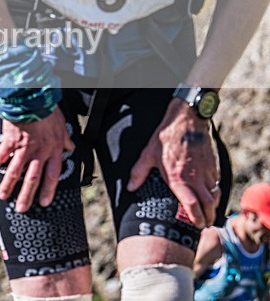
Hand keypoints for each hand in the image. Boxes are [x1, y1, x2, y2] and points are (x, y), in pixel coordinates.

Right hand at [0, 108, 73, 212]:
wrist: (32, 98)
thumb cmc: (47, 109)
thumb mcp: (62, 123)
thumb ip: (65, 137)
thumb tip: (71, 146)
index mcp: (54, 149)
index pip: (52, 175)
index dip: (48, 191)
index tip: (44, 203)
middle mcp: (39, 152)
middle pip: (33, 179)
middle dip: (27, 196)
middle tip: (21, 209)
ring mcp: (24, 148)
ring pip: (16, 172)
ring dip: (9, 185)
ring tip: (3, 196)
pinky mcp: (11, 141)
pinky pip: (3, 155)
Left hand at [128, 98, 218, 228]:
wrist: (187, 121)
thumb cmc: (166, 137)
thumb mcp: (148, 154)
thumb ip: (138, 172)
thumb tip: (130, 187)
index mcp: (178, 178)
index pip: (191, 205)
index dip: (196, 218)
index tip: (197, 225)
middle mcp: (195, 178)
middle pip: (208, 204)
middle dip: (208, 217)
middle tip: (205, 224)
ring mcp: (206, 172)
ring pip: (215, 195)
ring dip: (213, 206)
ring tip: (208, 212)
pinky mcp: (213, 165)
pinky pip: (217, 183)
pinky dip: (215, 192)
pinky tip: (210, 194)